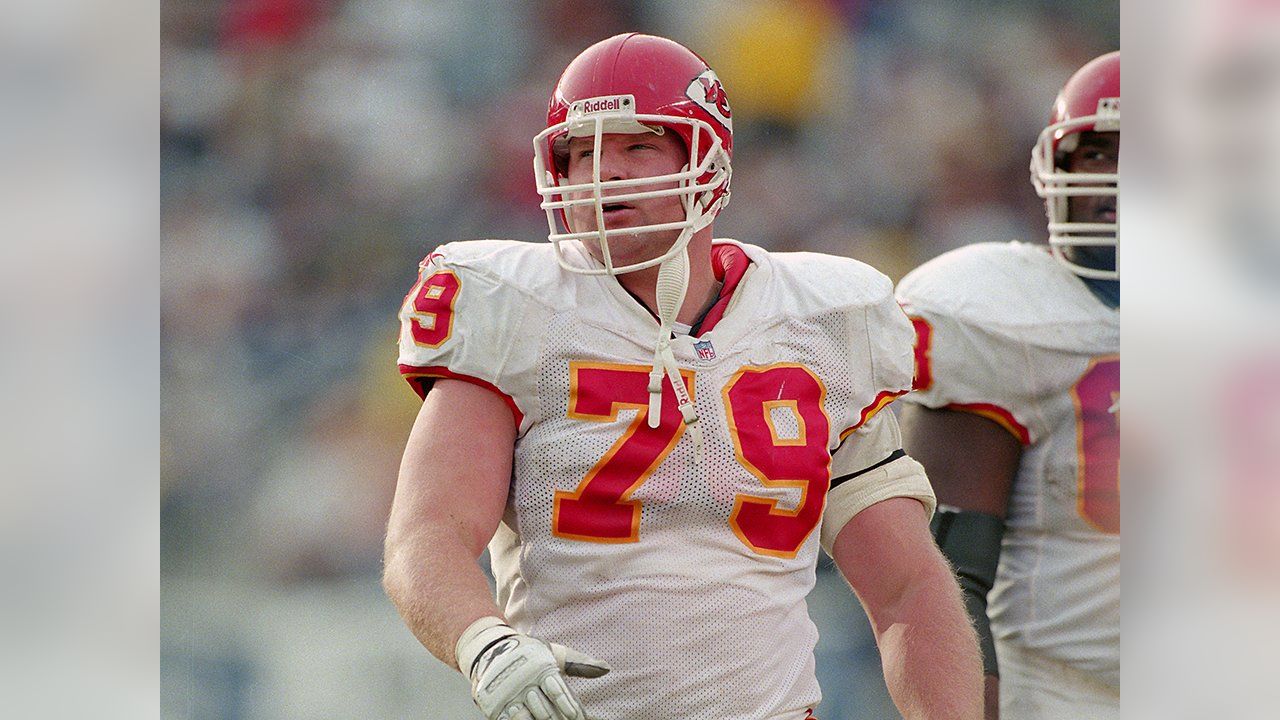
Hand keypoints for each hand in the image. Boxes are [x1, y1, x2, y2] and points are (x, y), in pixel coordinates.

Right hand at [456, 616, 609, 719]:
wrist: (489, 649)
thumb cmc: (528, 652)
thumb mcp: (553, 653)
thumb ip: (579, 663)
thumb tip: (606, 668)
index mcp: (539, 667)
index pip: (557, 691)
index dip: (569, 707)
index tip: (578, 718)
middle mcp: (523, 681)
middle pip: (545, 710)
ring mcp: (507, 694)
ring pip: (528, 718)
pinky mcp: (494, 704)